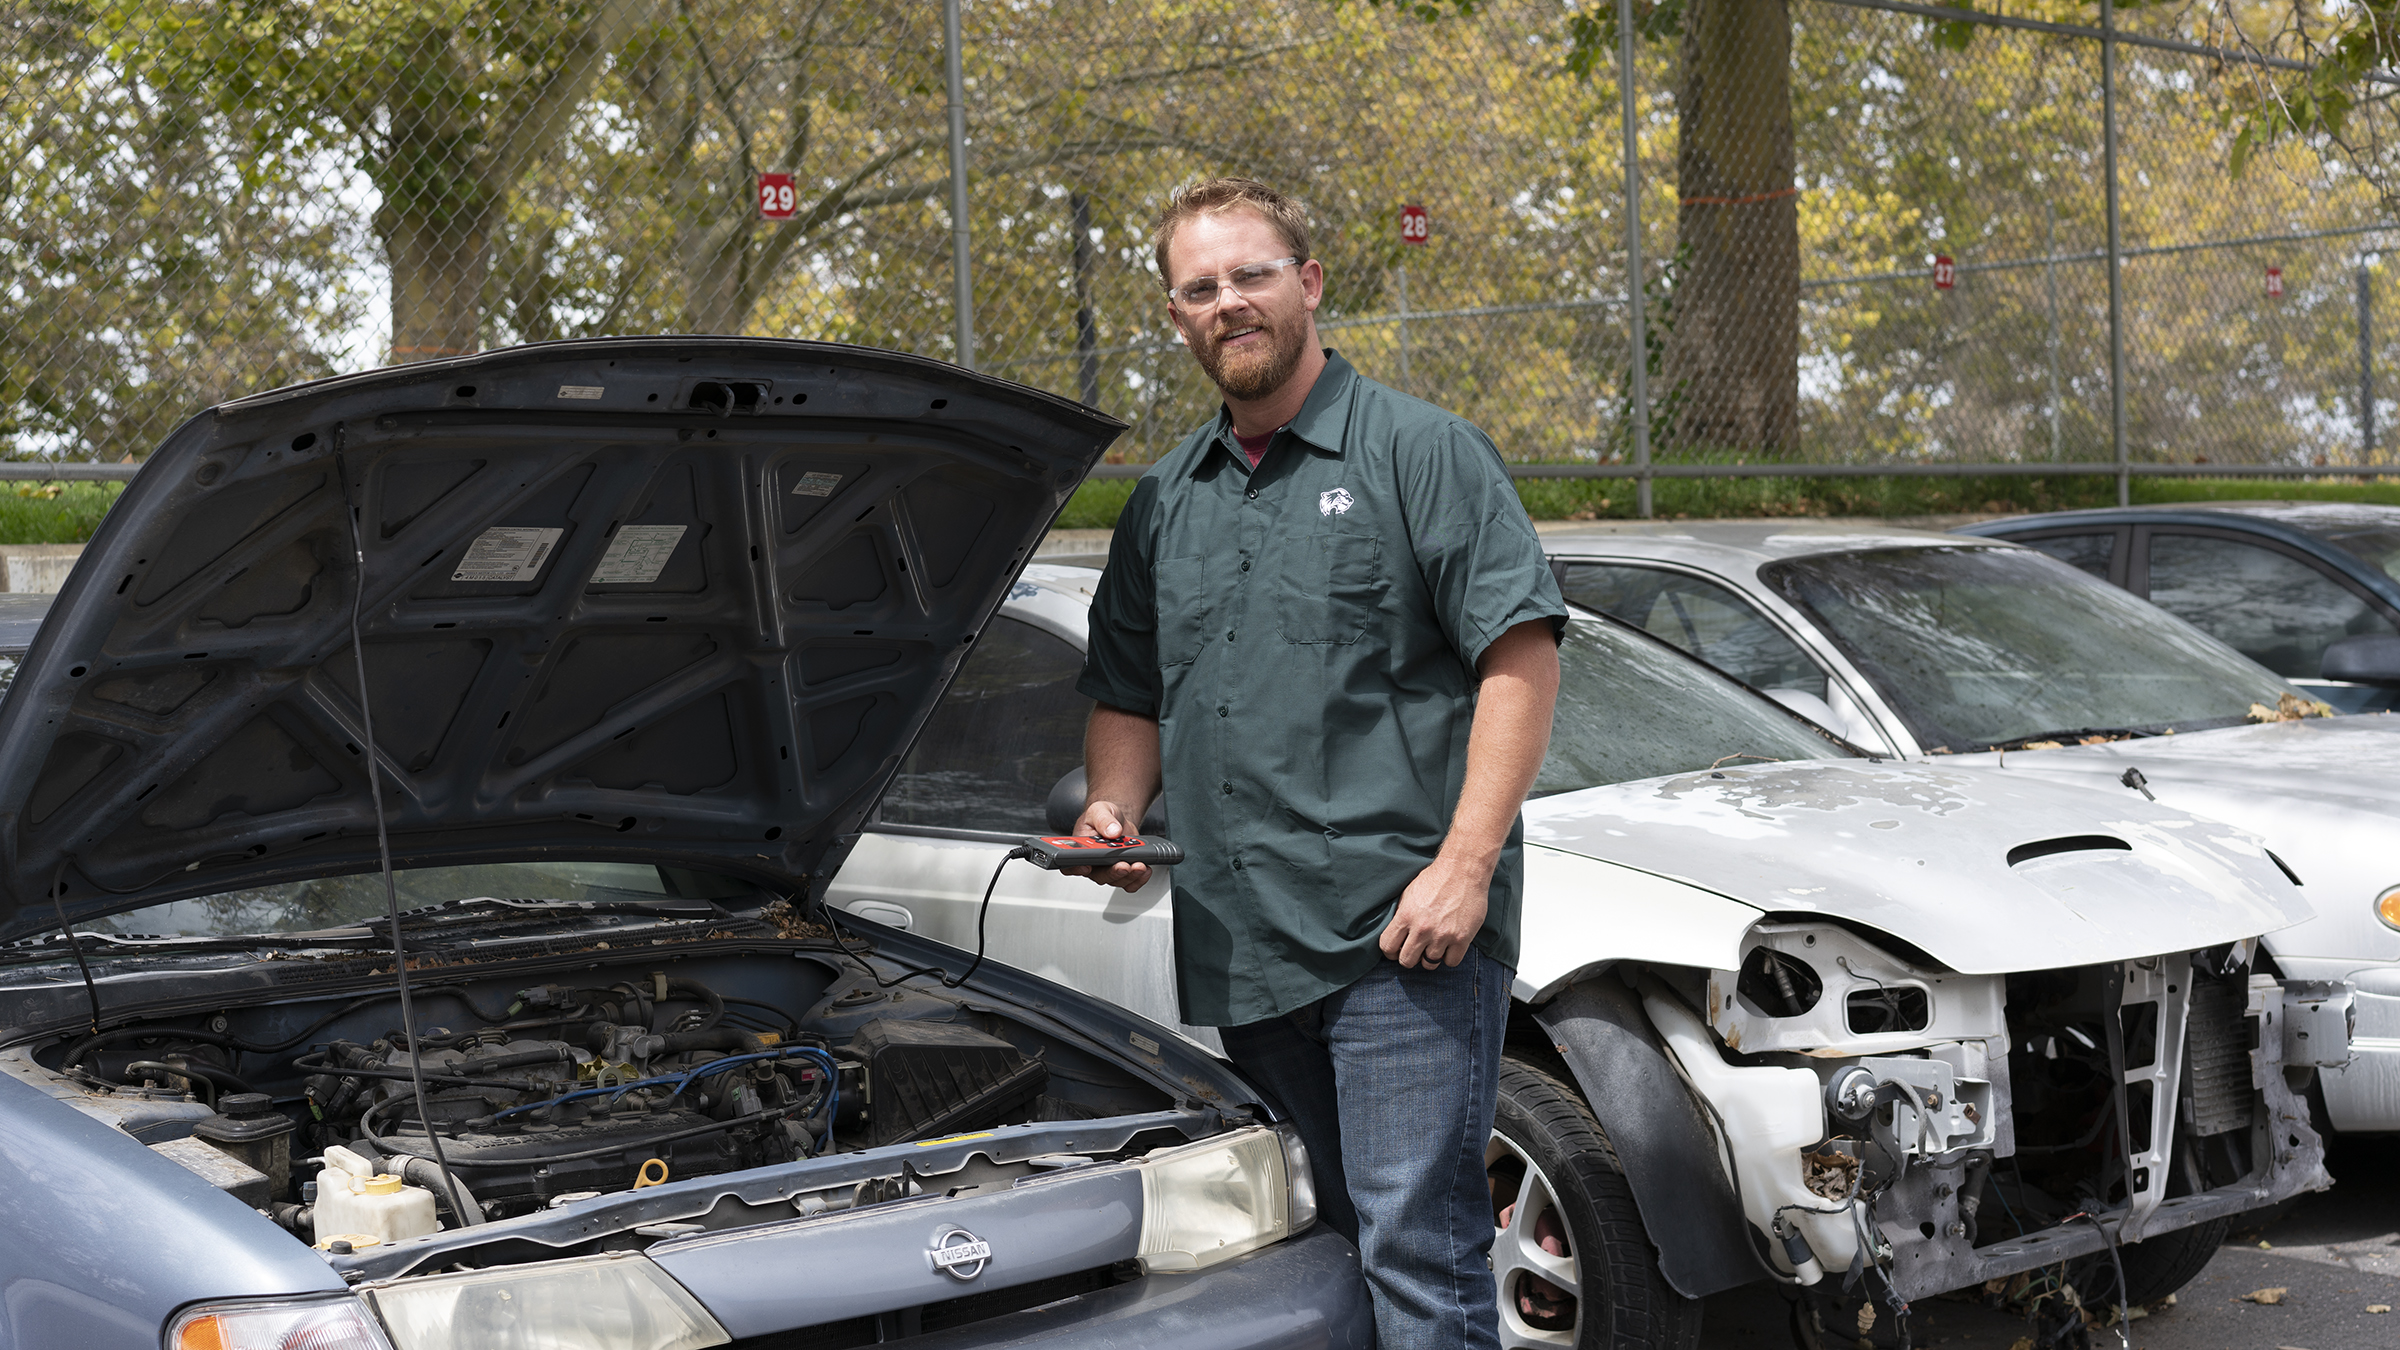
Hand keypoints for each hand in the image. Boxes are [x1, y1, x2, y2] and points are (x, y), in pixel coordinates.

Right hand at [1063, 799, 1153, 891]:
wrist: (1117, 819)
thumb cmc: (1102, 816)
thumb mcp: (1099, 810)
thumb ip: (1103, 819)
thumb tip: (1112, 831)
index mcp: (1080, 849)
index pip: (1070, 864)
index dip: (1075, 869)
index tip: (1086, 867)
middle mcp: (1093, 863)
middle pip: (1099, 876)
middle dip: (1113, 873)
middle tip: (1124, 865)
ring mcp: (1108, 868)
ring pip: (1116, 880)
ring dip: (1129, 876)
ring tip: (1139, 865)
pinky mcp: (1123, 871)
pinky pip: (1129, 882)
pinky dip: (1138, 879)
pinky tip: (1145, 869)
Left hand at [1378, 853, 1491, 968]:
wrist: (1463, 869)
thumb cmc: (1436, 878)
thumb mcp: (1409, 893)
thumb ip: (1401, 915)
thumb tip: (1396, 934)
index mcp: (1405, 916)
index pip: (1388, 946)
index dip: (1390, 952)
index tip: (1396, 950)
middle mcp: (1422, 929)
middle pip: (1407, 961)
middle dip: (1410, 957)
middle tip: (1416, 950)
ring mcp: (1442, 935)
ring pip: (1429, 964)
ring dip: (1431, 957)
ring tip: (1434, 945)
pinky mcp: (1462, 938)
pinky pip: (1451, 962)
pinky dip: (1449, 957)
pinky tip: (1449, 946)